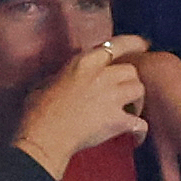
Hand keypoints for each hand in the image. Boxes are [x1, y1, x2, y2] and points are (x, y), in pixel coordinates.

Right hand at [14, 35, 148, 179]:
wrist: (43, 136)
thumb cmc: (38, 110)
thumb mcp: (49, 80)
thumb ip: (68, 74)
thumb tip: (70, 79)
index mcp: (84, 62)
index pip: (117, 44)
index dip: (134, 43)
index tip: (143, 45)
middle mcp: (102, 76)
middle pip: (132, 70)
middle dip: (131, 80)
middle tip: (125, 92)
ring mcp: (111, 98)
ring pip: (139, 90)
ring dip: (137, 100)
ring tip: (129, 111)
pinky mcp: (117, 121)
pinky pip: (140, 123)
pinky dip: (139, 130)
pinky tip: (135, 136)